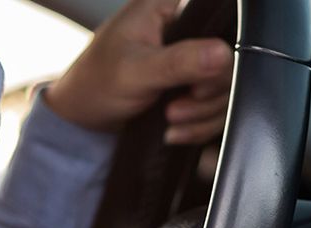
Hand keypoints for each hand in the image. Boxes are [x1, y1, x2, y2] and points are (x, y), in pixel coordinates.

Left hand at [43, 0, 234, 145]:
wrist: (82, 122)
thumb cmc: (94, 84)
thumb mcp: (135, 71)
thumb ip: (179, 62)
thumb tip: (222, 54)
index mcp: (168, 7)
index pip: (217, 16)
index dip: (218, 49)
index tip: (197, 80)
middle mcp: (184, 30)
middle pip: (228, 57)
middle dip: (207, 93)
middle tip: (175, 108)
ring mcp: (190, 61)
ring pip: (224, 87)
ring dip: (202, 114)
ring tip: (170, 121)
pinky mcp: (191, 88)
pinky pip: (214, 107)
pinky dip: (199, 125)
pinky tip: (174, 131)